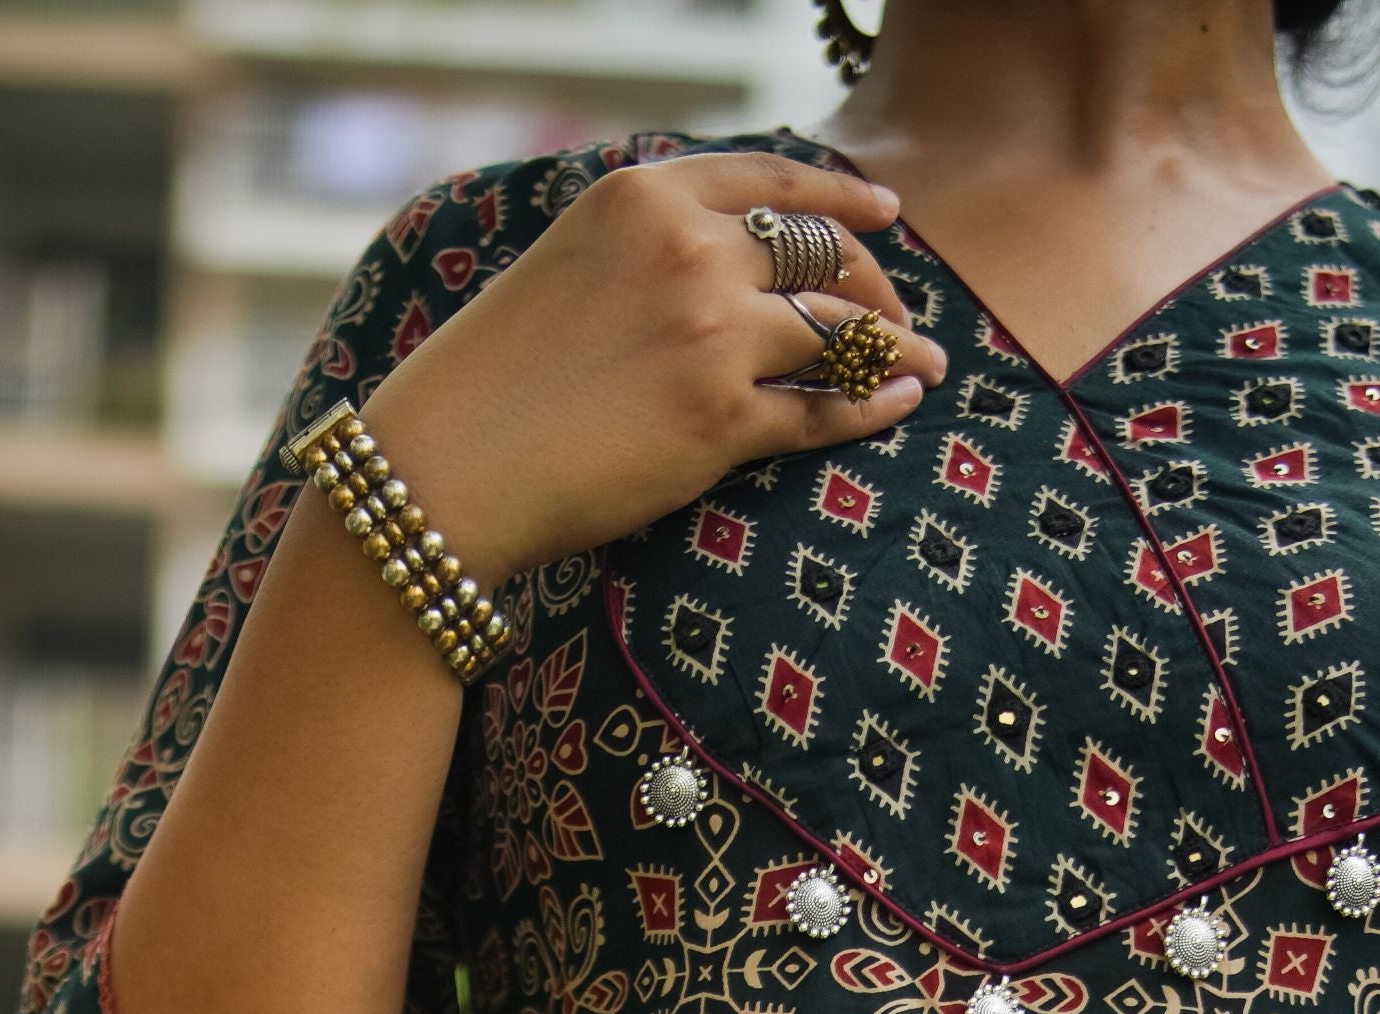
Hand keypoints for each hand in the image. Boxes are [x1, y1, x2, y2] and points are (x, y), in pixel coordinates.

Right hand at [357, 154, 942, 588]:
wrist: (451, 465)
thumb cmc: (494, 381)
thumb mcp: (569, 265)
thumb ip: (644, 246)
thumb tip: (718, 257)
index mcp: (646, 196)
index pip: (772, 181)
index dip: (840, 198)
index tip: (882, 213)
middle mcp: (690, 248)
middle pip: (820, 251)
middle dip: (874, 279)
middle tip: (899, 313)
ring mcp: (714, 332)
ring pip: (839, 327)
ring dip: (896, 344)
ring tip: (928, 365)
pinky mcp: (724, 418)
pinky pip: (825, 407)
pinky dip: (874, 403)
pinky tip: (899, 402)